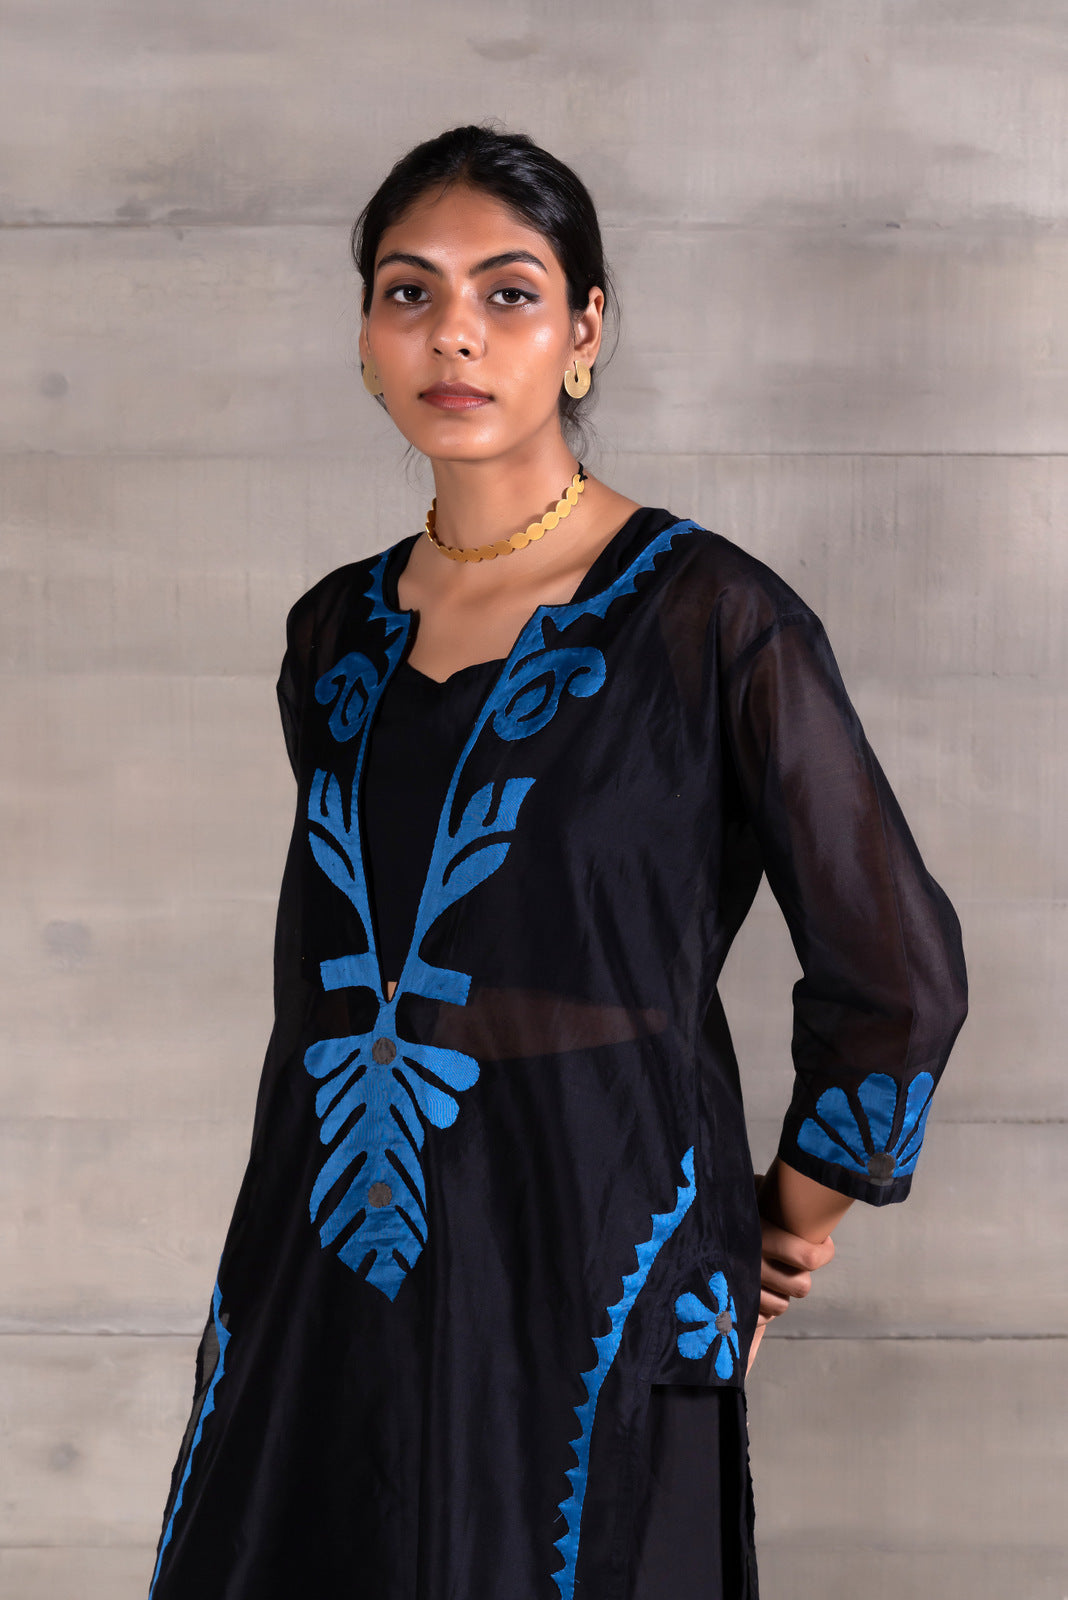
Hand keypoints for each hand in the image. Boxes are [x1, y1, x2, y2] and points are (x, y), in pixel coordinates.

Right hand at [746, 1172, 836, 1374]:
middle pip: (801, 1286)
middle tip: (796, 1262)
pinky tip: (757, 1289)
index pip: (808, 1256)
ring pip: (782, 1305)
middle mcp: (750, 1264)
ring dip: (781, 1292)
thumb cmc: (726, 1205)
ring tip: (773, 1274)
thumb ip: (771, 1190)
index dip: (823, 1252)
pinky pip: (761, 1318)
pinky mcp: (729, 1308)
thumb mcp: (748, 1191)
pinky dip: (762, 1307)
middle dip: (802, 1275)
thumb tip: (800, 1181)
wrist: (686, 1223)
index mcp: (759, 1234)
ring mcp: (739, 1288)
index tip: (821, 1244)